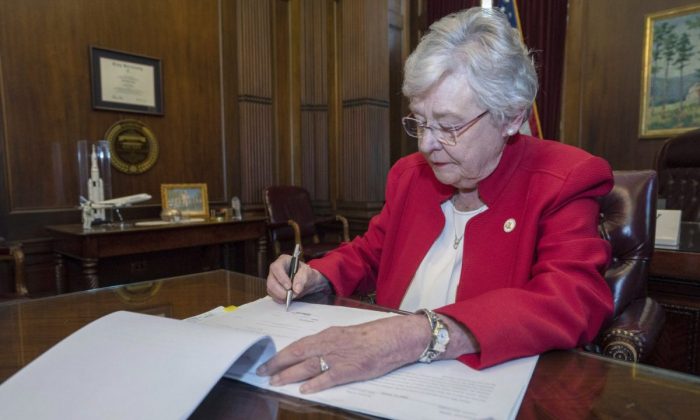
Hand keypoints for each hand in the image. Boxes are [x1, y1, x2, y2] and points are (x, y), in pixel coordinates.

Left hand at [256, 314, 429, 392]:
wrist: (393, 337)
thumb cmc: (372, 336)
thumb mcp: (345, 335)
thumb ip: (328, 343)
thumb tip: (311, 353)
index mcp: (328, 334)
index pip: (298, 344)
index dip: (281, 354)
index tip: (269, 361)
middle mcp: (329, 344)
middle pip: (297, 354)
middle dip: (277, 364)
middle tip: (262, 372)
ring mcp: (339, 357)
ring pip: (307, 366)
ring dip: (289, 375)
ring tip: (275, 382)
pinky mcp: (350, 370)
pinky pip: (328, 377)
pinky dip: (315, 384)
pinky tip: (304, 390)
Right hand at [266, 254, 330, 303]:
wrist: (308, 281)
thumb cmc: (307, 274)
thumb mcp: (308, 273)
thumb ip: (302, 279)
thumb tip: (296, 289)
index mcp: (283, 261)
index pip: (276, 268)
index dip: (281, 278)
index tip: (289, 287)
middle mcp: (275, 269)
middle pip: (271, 280)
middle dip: (280, 290)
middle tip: (291, 295)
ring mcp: (273, 279)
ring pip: (270, 289)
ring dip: (280, 296)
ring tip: (291, 297)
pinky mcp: (273, 288)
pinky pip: (272, 295)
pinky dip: (280, 299)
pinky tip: (287, 299)